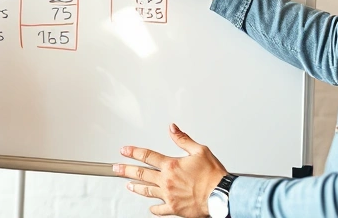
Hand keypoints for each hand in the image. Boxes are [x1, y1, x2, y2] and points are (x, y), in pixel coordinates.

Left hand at [113, 124, 227, 217]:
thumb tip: (172, 128)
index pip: (148, 156)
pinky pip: (159, 209)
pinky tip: (149, 207)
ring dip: (136, 187)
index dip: (134, 152)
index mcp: (171, 165)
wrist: (221, 195)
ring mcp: (169, 195)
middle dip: (126, 169)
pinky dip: (153, 208)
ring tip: (128, 184)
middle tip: (116, 167)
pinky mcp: (174, 208)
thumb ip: (183, 139)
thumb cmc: (213, 175)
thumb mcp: (200, 150)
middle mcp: (167, 181)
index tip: (124, 150)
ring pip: (147, 191)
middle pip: (142, 173)